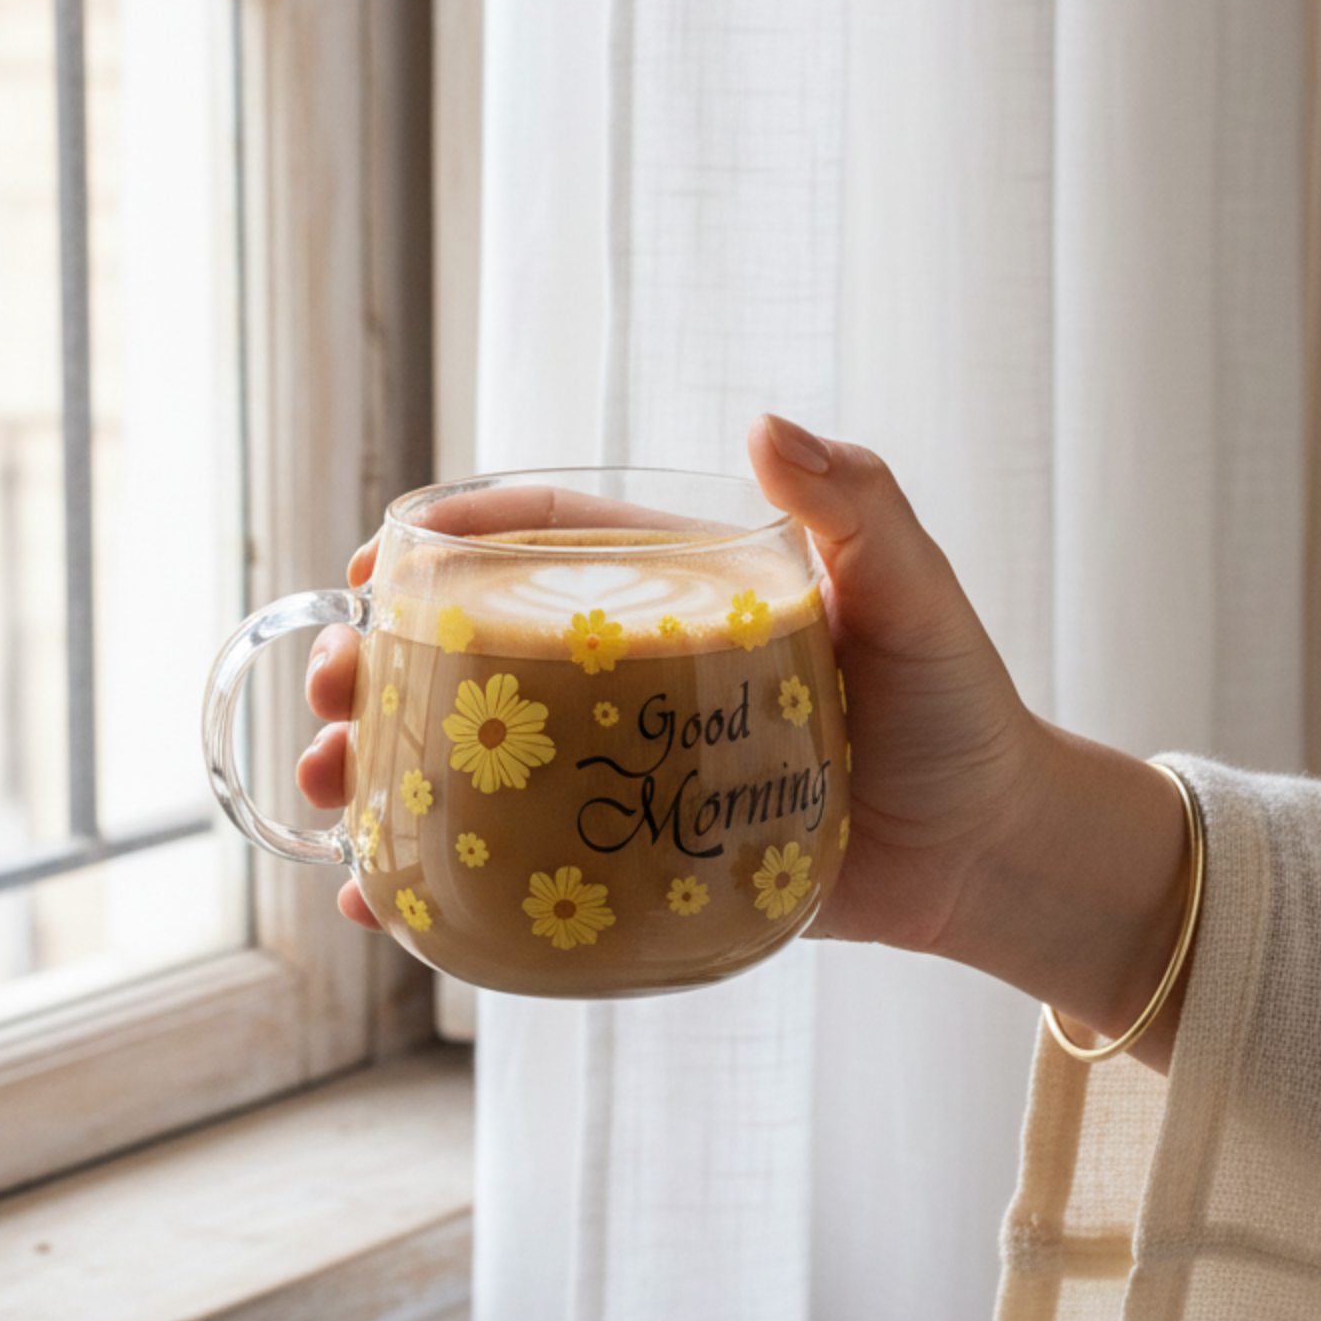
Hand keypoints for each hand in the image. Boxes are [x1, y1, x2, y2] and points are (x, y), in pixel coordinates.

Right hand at [296, 421, 1193, 1066]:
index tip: (371, 565)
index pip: (548, 545)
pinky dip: (452, 876)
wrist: (993, 851)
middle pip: (486, 653)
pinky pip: (528, 856)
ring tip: (332, 792)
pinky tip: (389, 898)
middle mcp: (645, 672)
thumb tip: (767, 422)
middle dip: (388, 665)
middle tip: (327, 693)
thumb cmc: (961, 709)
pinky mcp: (642, 853)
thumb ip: (856, 507)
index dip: (451, 543)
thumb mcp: (914, 596)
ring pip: (488, 755)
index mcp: (688, 592)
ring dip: (394, 767)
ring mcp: (634, 766)